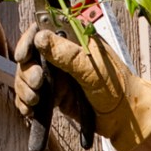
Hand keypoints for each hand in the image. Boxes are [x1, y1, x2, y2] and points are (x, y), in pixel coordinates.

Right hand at [13, 24, 150, 150]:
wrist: (125, 119)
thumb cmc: (118, 90)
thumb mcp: (93, 69)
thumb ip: (67, 55)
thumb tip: (40, 37)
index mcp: (73, 40)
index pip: (41, 31)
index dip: (28, 42)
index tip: (25, 56)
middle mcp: (62, 55)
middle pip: (30, 55)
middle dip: (27, 70)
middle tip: (37, 83)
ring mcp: (58, 75)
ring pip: (27, 75)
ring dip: (25, 88)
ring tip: (35, 100)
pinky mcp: (55, 94)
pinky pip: (32, 94)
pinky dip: (26, 103)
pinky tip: (30, 110)